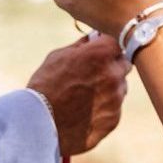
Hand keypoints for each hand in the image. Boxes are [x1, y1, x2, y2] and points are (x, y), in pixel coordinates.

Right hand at [26, 35, 129, 156]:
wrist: (39, 123)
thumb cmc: (45, 85)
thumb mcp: (59, 56)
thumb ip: (82, 46)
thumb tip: (93, 39)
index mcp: (101, 54)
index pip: (116, 42)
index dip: (107, 46)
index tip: (100, 51)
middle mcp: (113, 74)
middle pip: (123, 64)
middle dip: (112, 66)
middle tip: (93, 74)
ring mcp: (116, 98)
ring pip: (120, 88)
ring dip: (110, 88)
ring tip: (85, 96)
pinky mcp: (114, 118)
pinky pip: (115, 108)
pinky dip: (104, 108)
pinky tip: (85, 111)